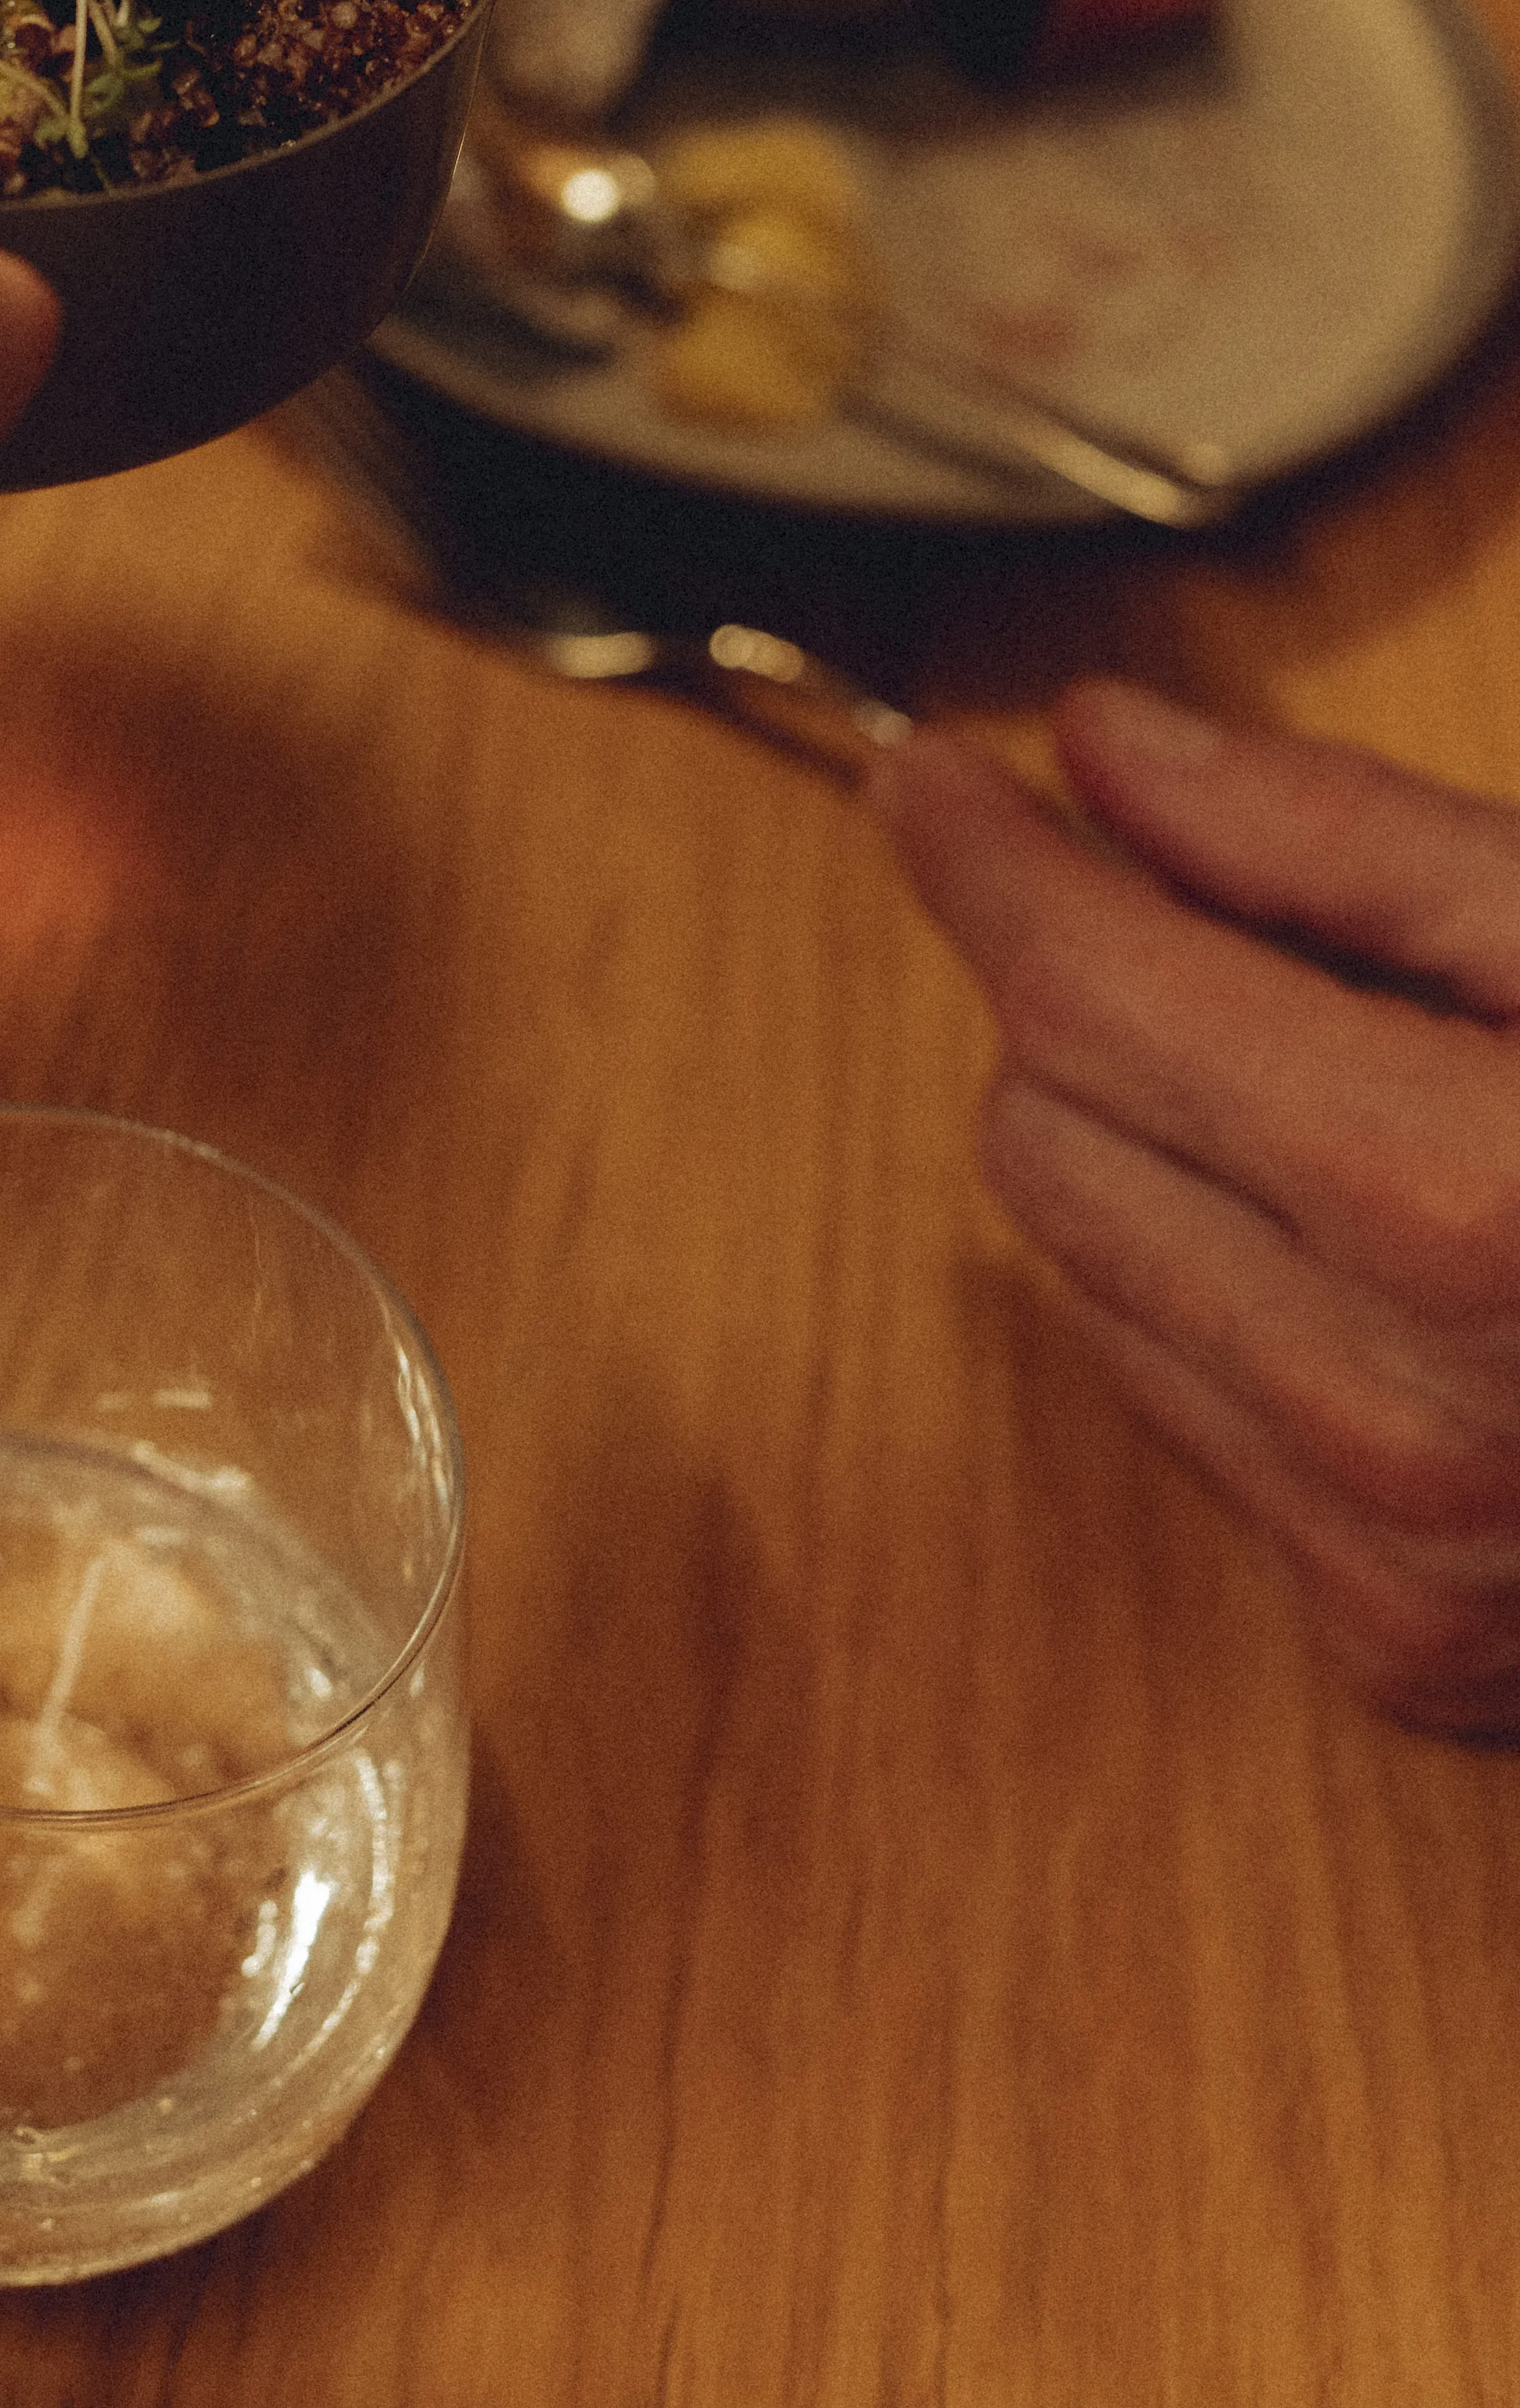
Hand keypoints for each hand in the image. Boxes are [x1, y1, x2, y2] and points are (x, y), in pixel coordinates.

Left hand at [875, 684, 1519, 1732]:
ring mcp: (1393, 1560)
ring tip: (1340, 1096)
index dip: (989, 860)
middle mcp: (1402, 1415)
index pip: (1085, 991)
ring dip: (1154, 1153)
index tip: (940, 777)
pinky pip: (1183, 1412)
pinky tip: (1385, 1259)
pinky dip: (1228, 1305)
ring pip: (1084, 1270)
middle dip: (1096, 1000)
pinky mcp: (1399, 1651)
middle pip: (1047, 1124)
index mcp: (1468, 1208)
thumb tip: (1107, 756)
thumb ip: (1347, 843)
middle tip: (1223, 928)